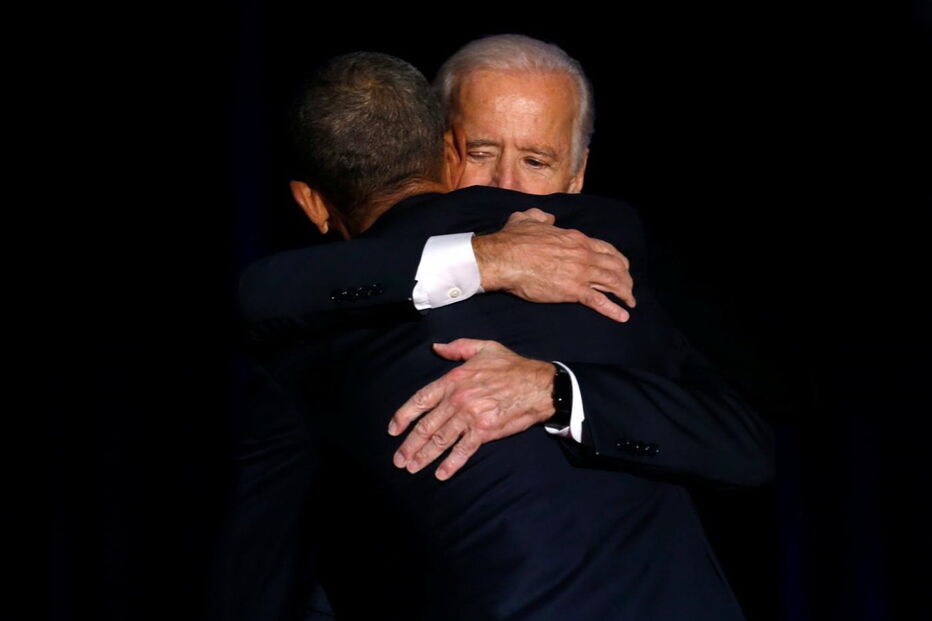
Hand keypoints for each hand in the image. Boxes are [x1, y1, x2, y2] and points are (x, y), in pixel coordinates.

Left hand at [388, 339, 554, 480]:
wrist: (538, 385)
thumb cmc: (512, 366)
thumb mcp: (483, 348)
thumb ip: (457, 348)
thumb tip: (436, 347)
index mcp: (453, 380)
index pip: (421, 400)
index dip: (404, 416)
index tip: (393, 430)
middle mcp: (457, 399)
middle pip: (427, 426)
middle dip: (410, 445)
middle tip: (399, 459)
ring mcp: (470, 417)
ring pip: (441, 440)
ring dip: (424, 456)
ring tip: (412, 468)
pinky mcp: (485, 431)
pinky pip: (464, 450)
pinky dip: (451, 464)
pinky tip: (440, 474)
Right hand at [473, 208, 635, 321]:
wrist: (504, 258)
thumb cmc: (512, 239)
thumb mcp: (527, 218)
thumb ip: (541, 216)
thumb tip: (548, 217)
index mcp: (575, 238)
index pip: (606, 248)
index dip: (617, 259)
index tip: (622, 267)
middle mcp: (583, 254)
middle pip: (615, 266)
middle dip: (626, 277)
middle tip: (628, 287)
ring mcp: (580, 273)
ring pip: (612, 282)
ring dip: (625, 293)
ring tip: (629, 302)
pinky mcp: (573, 290)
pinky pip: (599, 301)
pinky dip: (614, 310)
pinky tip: (622, 317)